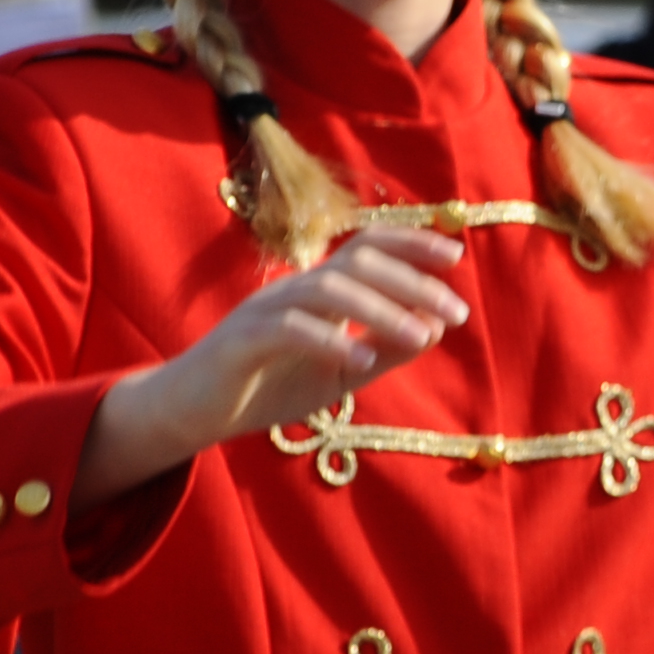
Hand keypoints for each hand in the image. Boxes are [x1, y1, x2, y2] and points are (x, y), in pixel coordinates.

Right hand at [74, 231, 469, 511]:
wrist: (196, 411)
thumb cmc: (270, 385)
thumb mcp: (341, 372)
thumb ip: (384, 349)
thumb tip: (436, 327)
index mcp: (317, 289)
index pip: (367, 248)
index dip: (411, 243)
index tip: (456, 255)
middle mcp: (292, 289)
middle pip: (356, 263)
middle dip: (412, 282)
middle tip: (457, 311)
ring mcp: (263, 311)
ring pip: (326, 290)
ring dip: (381, 311)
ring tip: (422, 336)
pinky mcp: (240, 342)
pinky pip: (288, 330)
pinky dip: (330, 341)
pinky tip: (362, 362)